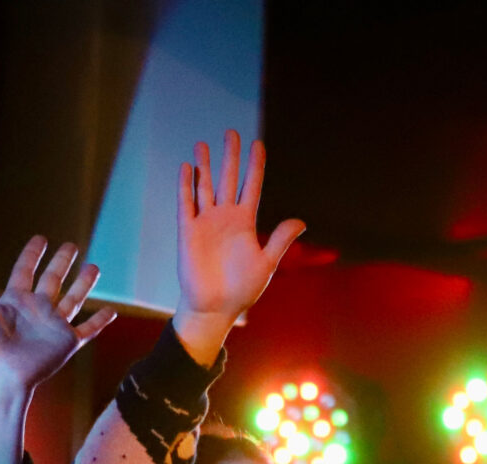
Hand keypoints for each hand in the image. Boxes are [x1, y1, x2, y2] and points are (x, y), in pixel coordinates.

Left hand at [0, 237, 115, 399]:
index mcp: (14, 302)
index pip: (24, 271)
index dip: (32, 254)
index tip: (41, 239)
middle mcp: (36, 311)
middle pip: (53, 280)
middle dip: (62, 262)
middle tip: (71, 246)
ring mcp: (52, 326)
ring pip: (74, 299)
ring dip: (84, 283)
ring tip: (94, 267)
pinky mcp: (66, 342)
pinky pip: (88, 329)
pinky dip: (101, 321)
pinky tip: (112, 311)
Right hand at [171, 130, 305, 364]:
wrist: (214, 307)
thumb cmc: (242, 289)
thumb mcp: (266, 264)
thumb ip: (280, 240)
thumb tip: (300, 221)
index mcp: (245, 222)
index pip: (252, 186)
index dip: (255, 165)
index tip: (257, 144)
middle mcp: (225, 217)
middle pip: (228, 179)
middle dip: (230, 156)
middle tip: (231, 133)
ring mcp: (206, 223)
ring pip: (205, 187)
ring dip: (204, 166)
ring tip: (202, 144)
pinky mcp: (188, 231)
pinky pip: (186, 204)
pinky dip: (186, 186)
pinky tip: (187, 168)